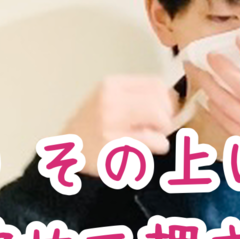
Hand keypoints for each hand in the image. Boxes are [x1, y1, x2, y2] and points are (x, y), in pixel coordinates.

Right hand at [61, 75, 179, 175]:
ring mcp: (111, 122)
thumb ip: (138, 98)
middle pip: (160, 101)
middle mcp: (110, 99)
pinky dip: (155, 148)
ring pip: (161, 120)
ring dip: (162, 135)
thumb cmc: (93, 130)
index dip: (167, 100)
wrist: (65, 155)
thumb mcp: (110, 102)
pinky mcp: (114, 145)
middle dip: (166, 119)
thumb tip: (174, 101)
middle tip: (157, 131)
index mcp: (111, 85)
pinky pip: (153, 143)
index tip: (164, 114)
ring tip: (151, 141)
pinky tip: (141, 152)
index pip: (156, 84)